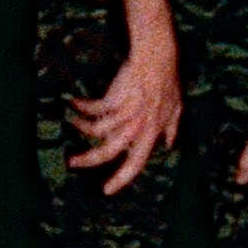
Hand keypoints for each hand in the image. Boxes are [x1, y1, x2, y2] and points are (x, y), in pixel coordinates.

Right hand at [67, 42, 183, 195]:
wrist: (158, 57)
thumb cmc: (167, 80)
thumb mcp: (176, 107)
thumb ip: (172, 127)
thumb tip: (168, 144)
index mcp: (151, 132)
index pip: (136, 163)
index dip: (121, 179)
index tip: (107, 190)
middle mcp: (138, 126)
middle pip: (109, 151)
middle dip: (88, 160)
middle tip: (72, 162)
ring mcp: (127, 112)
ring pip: (97, 131)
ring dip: (80, 128)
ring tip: (71, 123)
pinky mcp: (116, 97)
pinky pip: (94, 109)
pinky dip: (82, 107)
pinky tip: (73, 102)